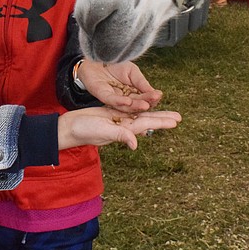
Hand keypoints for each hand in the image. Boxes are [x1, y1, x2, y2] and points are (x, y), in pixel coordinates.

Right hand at [58, 107, 180, 150]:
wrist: (69, 127)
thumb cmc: (84, 131)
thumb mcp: (103, 132)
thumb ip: (120, 135)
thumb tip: (135, 144)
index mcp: (124, 129)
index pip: (147, 124)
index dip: (161, 122)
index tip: (176, 121)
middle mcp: (123, 125)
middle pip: (147, 120)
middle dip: (162, 118)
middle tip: (179, 117)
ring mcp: (116, 119)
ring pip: (139, 114)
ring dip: (152, 112)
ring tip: (165, 110)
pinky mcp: (109, 112)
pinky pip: (128, 109)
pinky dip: (137, 107)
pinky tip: (142, 106)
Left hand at [76, 60, 162, 112]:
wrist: (97, 55)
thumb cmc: (115, 63)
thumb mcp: (132, 72)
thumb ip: (142, 83)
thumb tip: (156, 93)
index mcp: (131, 93)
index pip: (143, 98)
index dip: (151, 98)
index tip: (158, 96)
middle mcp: (123, 98)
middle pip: (135, 104)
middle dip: (145, 103)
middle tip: (154, 102)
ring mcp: (112, 98)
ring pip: (125, 105)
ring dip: (135, 106)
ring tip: (145, 105)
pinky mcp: (102, 95)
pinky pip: (111, 100)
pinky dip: (120, 101)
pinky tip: (128, 101)